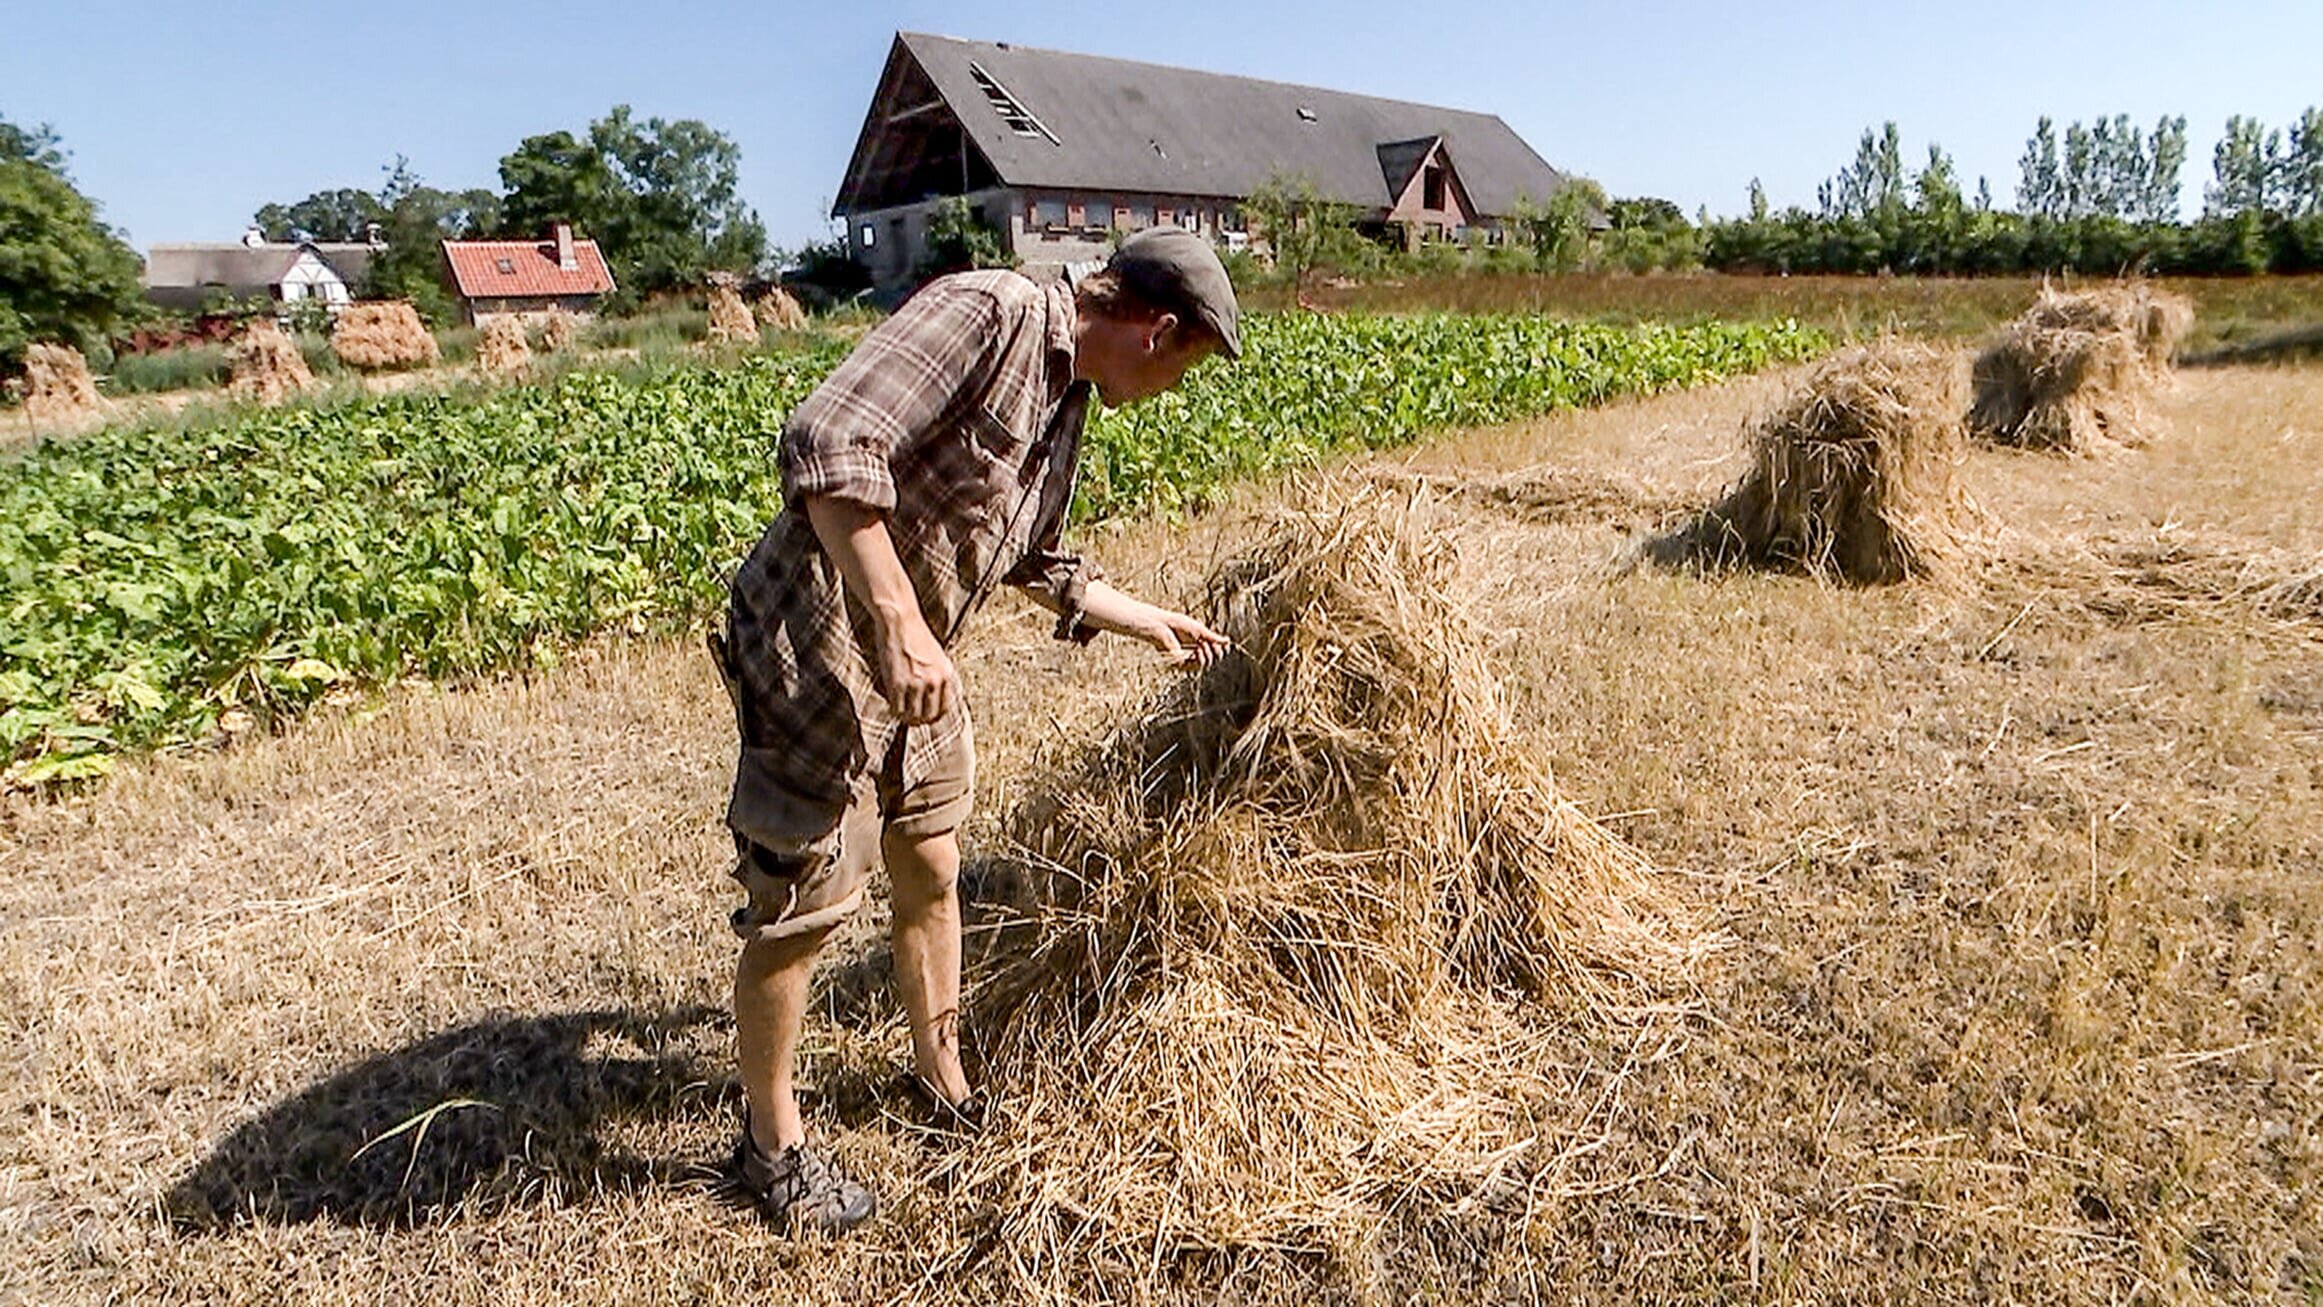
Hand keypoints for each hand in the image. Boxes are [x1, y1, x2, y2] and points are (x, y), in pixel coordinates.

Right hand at [874, 604, 957, 724]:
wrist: (900, 620)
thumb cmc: (915, 635)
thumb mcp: (936, 656)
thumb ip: (937, 676)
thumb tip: (932, 698)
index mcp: (947, 674)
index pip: (944, 709)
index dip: (933, 716)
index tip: (925, 716)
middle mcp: (935, 681)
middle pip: (929, 717)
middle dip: (919, 720)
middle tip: (910, 718)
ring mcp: (916, 683)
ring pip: (912, 716)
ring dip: (905, 717)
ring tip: (900, 712)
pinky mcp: (897, 683)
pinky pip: (897, 708)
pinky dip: (894, 710)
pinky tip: (892, 703)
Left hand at [1140, 606, 1229, 668]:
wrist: (1163, 627)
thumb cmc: (1178, 625)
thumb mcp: (1199, 630)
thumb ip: (1213, 637)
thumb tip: (1228, 641)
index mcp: (1200, 642)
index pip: (1216, 651)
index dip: (1221, 649)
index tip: (1225, 644)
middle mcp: (1194, 652)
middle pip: (1213, 659)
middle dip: (1214, 651)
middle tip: (1208, 643)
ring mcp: (1187, 659)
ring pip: (1205, 665)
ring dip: (1207, 655)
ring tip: (1200, 646)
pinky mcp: (1180, 664)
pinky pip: (1196, 667)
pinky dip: (1199, 659)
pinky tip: (1197, 651)